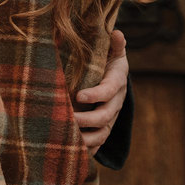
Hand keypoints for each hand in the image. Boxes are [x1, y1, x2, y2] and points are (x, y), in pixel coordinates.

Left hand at [73, 30, 128, 152]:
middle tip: (67, 118)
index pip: (108, 91)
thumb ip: (115, 44)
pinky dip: (88, 149)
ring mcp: (110, 117)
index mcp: (117, 82)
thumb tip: (117, 32)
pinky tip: (72, 152)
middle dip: (86, 120)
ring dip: (86, 139)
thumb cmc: (108, 60)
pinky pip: (98, 142)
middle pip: (105, 117)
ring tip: (68, 139)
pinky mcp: (104, 127)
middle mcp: (115, 103)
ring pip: (102, 134)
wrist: (116, 77)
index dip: (95, 94)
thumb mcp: (113, 50)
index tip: (78, 96)